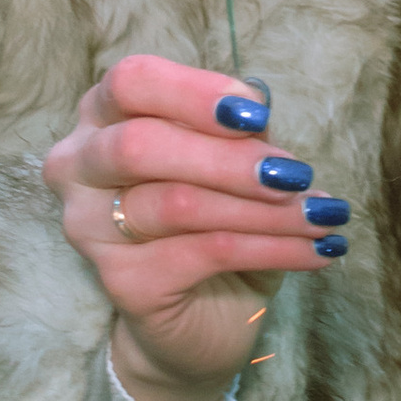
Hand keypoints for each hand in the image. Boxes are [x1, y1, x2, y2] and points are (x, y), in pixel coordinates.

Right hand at [43, 55, 348, 400]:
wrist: (200, 318)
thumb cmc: (213, 222)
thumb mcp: (234, 165)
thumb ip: (237, 133)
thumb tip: (258, 107)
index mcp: (103, 117)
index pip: (133, 82)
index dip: (195, 93)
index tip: (257, 114)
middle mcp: (79, 166)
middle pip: (140, 144)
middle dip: (229, 158)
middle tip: (295, 174)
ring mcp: (90, 228)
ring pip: (178, 204)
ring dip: (265, 210)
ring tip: (321, 216)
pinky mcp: (122, 281)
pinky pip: (205, 253)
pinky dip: (271, 249)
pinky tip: (314, 251)